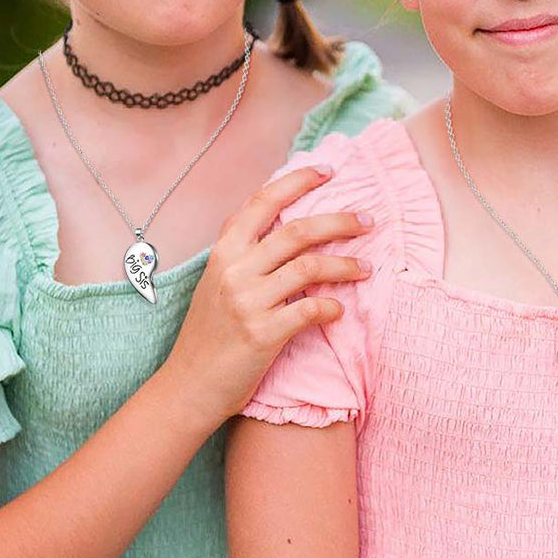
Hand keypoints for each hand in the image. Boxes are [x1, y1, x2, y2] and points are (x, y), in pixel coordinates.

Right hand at [165, 164, 373, 423]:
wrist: (188, 386)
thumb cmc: (208, 335)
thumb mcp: (215, 283)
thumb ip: (244, 255)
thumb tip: (285, 228)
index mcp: (223, 253)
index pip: (262, 202)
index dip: (297, 181)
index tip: (328, 171)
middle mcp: (234, 270)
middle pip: (297, 230)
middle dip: (339, 221)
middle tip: (368, 221)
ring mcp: (248, 301)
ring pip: (309, 267)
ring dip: (345, 265)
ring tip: (366, 268)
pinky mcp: (262, 334)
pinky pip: (309, 310)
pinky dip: (331, 307)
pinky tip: (339, 310)